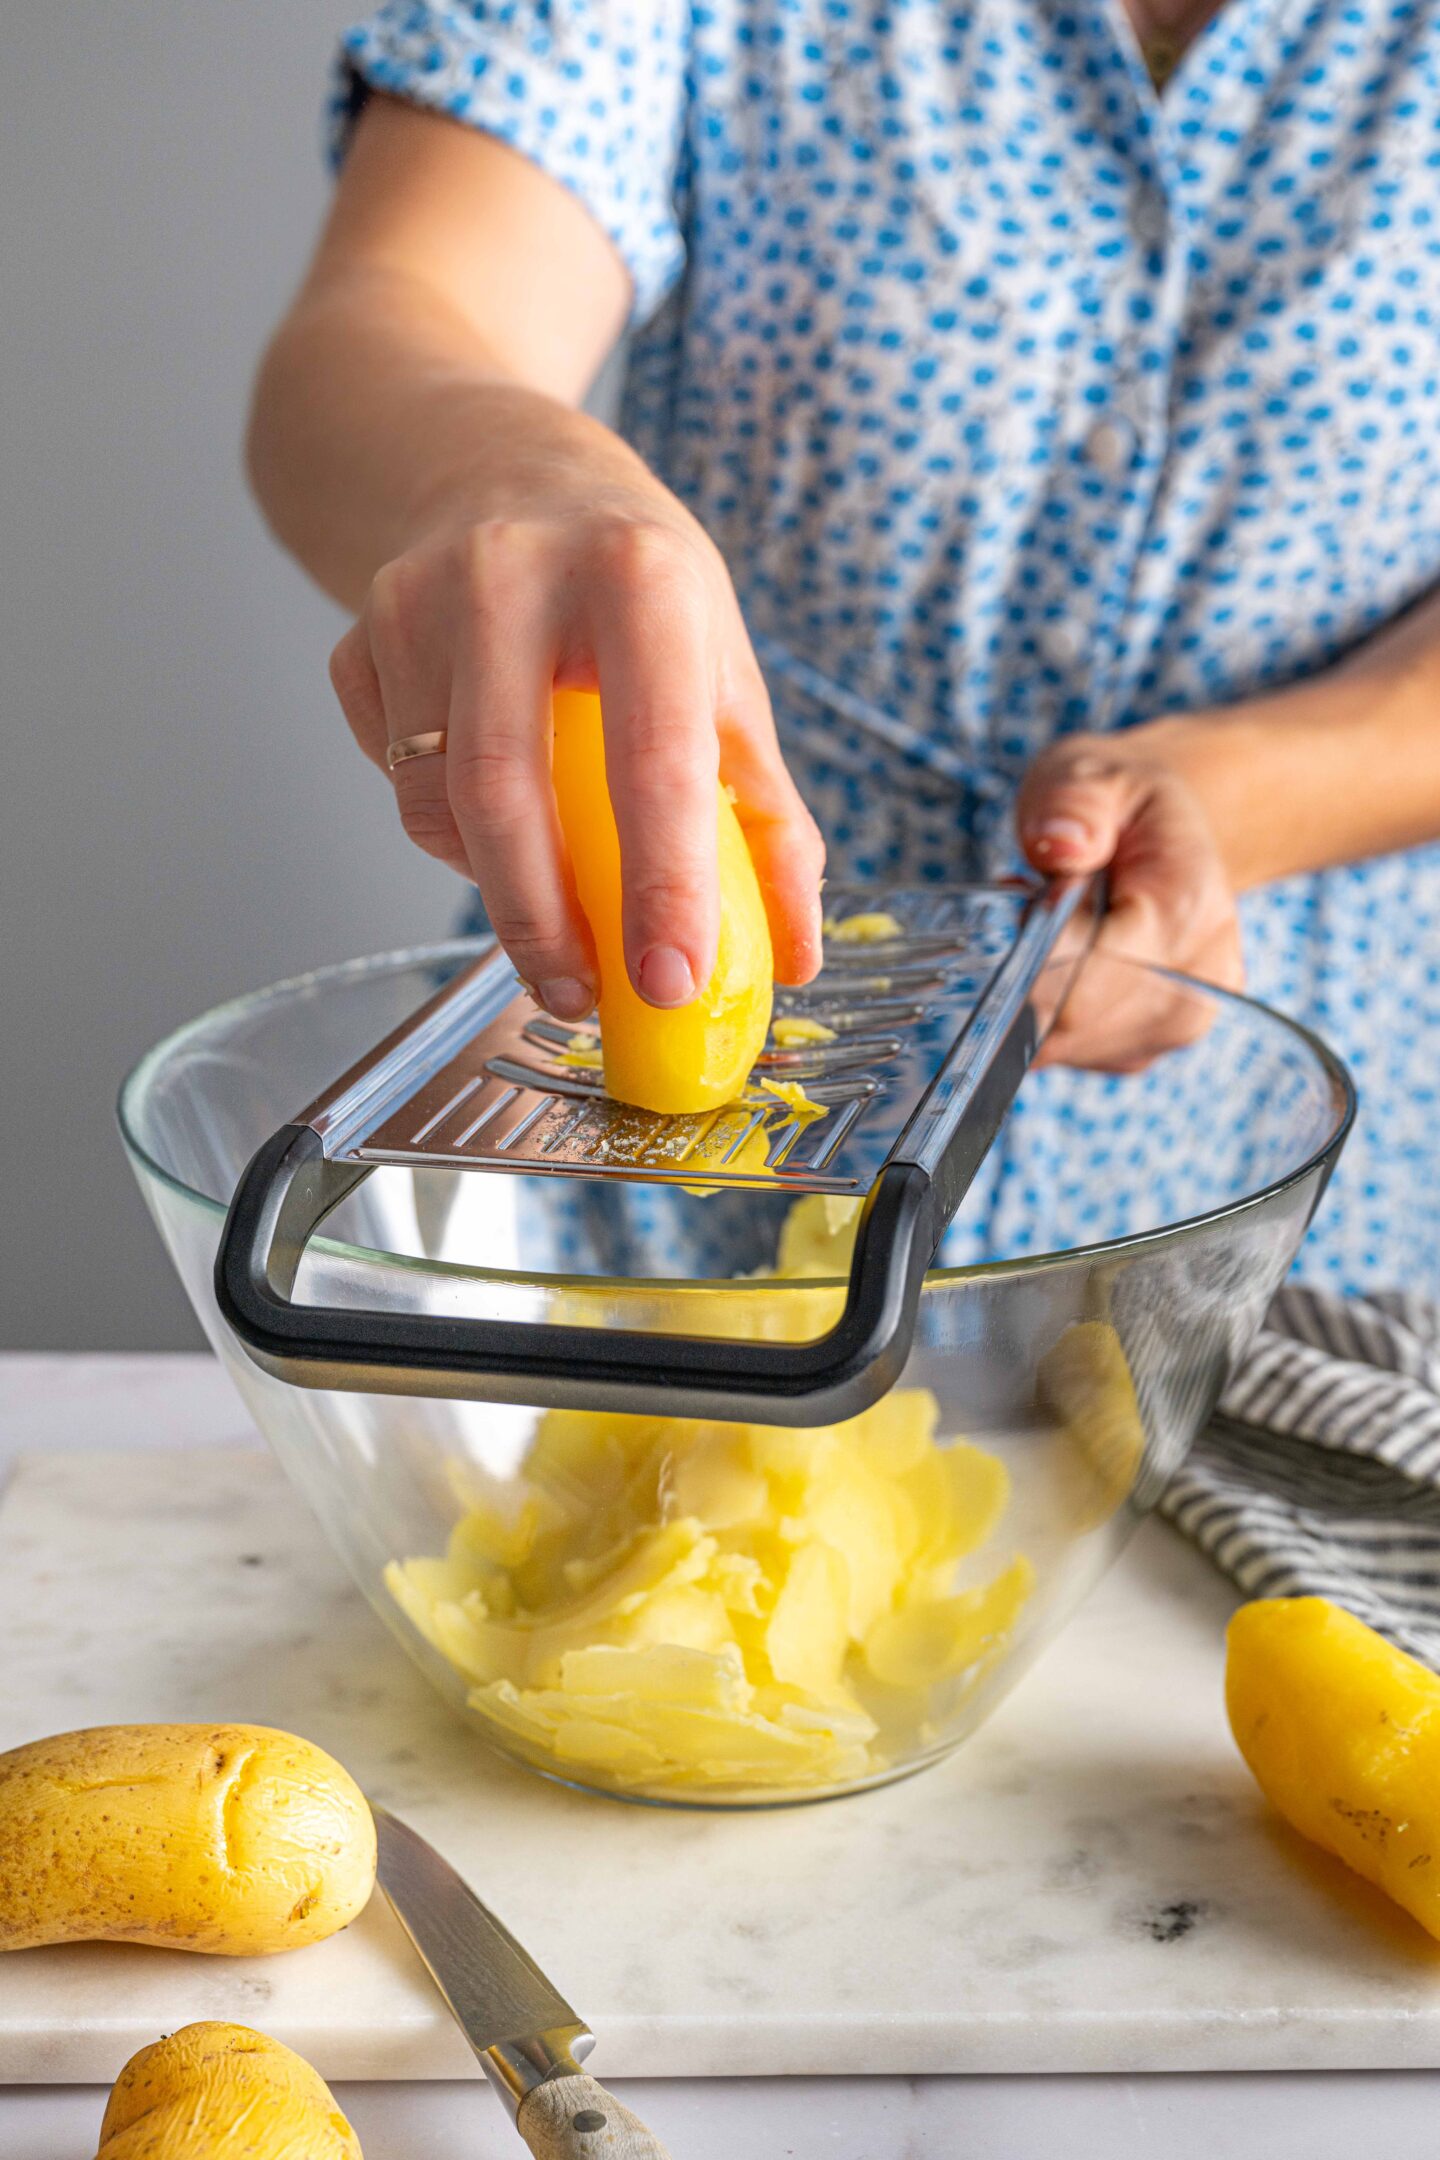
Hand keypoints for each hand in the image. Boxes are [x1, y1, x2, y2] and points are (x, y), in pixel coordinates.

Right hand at [329, 490, 824, 1021]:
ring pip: (435, 801)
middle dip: (543, 923)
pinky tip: (492, 816)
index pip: (651, 755)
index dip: (663, 883)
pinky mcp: (354, 638)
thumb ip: (766, 811)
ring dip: (493, 888)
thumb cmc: (631, 580)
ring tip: (549, 919)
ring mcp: (414, 602)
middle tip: (581, 997)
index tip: (670, 980)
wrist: (493, 466)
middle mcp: (513, 573)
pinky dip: (446, 833)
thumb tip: (794, 955)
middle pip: (507, 791)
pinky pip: (395, 781)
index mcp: (636, 575)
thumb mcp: (721, 666)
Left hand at [1015, 723, 1243, 1071]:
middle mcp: (1201, 976)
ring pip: (1069, 1045)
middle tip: (1034, 904)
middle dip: (1029, 972)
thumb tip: (1060, 846)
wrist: (1165, 833)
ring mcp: (1182, 1020)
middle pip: (1075, 1021)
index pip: (1094, 972)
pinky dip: (1049, 1012)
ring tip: (1052, 925)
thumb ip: (1072, 804)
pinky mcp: (1153, 1044)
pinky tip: (1061, 961)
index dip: (1035, 953)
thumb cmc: (1119, 805)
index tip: (1025, 901)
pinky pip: (1074, 1053)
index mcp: (1188, 906)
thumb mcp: (1090, 773)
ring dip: (1036, 993)